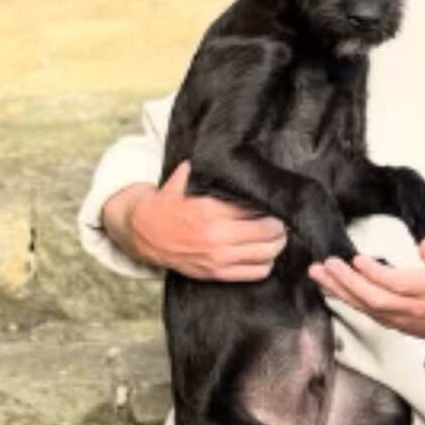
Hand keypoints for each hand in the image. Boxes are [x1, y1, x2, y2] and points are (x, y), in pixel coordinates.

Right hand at [122, 161, 285, 280]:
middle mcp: (216, 235)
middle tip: (280, 219)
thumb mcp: (180, 182)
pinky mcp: (217, 273)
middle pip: (268, 231)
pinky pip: (256, 272)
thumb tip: (221, 150)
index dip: (269, 205)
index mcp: (210, 210)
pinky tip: (263, 253)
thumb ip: (201, 169)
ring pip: (267, 253)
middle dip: (279, 224)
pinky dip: (266, 263)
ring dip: (277, 244)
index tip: (274, 202)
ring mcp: (217, 257)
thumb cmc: (166, 206)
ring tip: (276, 235)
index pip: (256, 207)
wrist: (143, 235)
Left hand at [309, 237, 424, 343]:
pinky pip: (364, 311)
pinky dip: (345, 298)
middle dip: (347, 282)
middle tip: (328, 264)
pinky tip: (331, 287)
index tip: (358, 259)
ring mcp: (398, 318)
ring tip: (318, 273)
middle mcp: (411, 308)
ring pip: (364, 306)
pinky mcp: (391, 321)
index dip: (375, 274)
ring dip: (339, 290)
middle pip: (373, 298)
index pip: (398, 285)